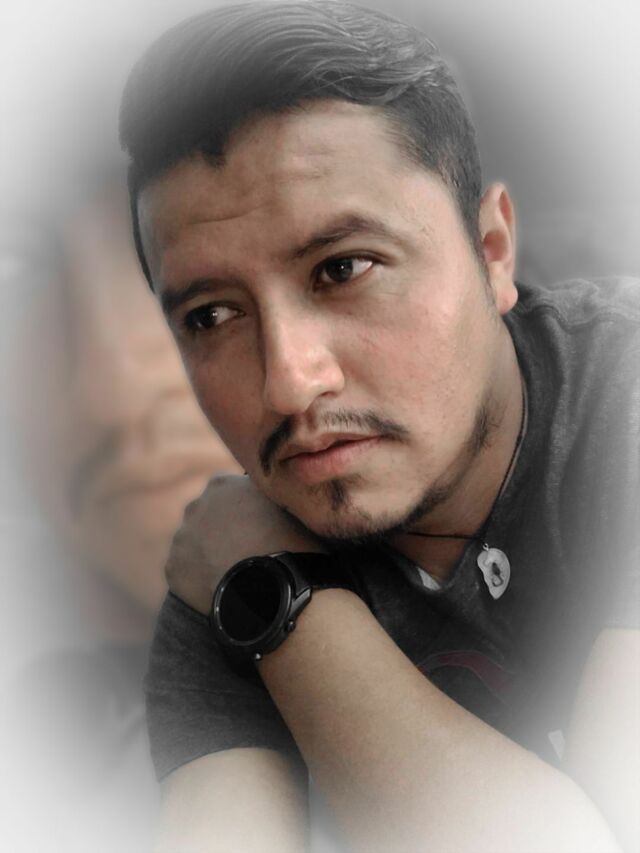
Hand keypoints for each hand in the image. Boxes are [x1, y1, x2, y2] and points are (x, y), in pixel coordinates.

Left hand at [165, 474, 323, 613]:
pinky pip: (186, 574)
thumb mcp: (288, 505)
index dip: (245, 510)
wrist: (271, 588)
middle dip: (221, 530)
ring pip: (194, 545)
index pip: (230, 492)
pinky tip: (222, 590)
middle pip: (207, 516)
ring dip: (208, 555)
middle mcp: (195, 506)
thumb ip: (269, 494)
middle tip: (246, 551)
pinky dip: (200, 581)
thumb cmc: (290, 543)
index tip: (258, 525)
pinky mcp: (173, 570)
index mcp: (222, 484)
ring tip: (235, 575)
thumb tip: (273, 492)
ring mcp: (181, 539)